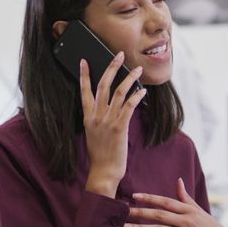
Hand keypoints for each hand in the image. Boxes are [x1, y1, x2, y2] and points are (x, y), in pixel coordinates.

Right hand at [81, 52, 146, 197]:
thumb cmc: (101, 155)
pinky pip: (129, 107)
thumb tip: (106, 106)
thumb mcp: (93, 134)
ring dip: (129, 78)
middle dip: (111, 68)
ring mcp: (107, 121)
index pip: (84, 91)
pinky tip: (143, 91)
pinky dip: (136, 96)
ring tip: (137, 69)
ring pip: (118, 93)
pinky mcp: (120, 127)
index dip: (84, 75)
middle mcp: (96, 116)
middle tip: (118, 55)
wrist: (104, 171)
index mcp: (88, 117)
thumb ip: (97, 119)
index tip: (85, 61)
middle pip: (103, 85)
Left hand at [123, 178, 227, 226]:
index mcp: (189, 210)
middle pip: (160, 215)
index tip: (135, 196)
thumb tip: (178, 180)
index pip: (166, 201)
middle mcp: (186, 221)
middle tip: (124, 211)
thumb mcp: (199, 211)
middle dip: (140, 212)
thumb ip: (186, 197)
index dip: (150, 198)